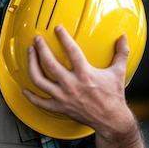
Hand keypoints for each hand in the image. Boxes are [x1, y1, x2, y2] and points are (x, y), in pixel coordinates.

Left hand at [22, 25, 144, 146]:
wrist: (111, 120)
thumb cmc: (113, 96)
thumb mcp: (118, 72)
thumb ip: (121, 53)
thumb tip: (124, 38)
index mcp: (86, 74)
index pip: (72, 51)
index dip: (63, 38)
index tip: (57, 28)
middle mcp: (72, 85)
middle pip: (50, 64)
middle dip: (41, 49)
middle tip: (37, 39)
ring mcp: (64, 97)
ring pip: (40, 81)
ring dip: (32, 65)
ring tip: (30, 53)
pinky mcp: (60, 107)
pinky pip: (41, 102)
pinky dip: (31, 96)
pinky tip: (25, 89)